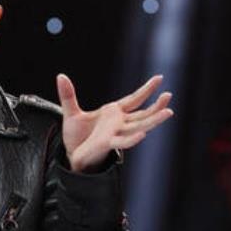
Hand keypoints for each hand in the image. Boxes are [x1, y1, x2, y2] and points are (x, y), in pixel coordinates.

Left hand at [56, 73, 172, 172]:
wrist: (71, 155)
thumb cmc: (76, 136)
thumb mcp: (71, 113)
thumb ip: (68, 95)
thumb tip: (60, 75)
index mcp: (113, 113)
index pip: (133, 100)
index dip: (146, 90)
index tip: (160, 78)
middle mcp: (118, 123)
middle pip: (142, 114)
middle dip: (156, 105)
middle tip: (169, 95)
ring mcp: (115, 134)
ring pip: (138, 126)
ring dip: (153, 120)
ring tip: (168, 112)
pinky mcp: (107, 144)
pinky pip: (123, 142)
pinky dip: (132, 139)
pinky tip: (143, 133)